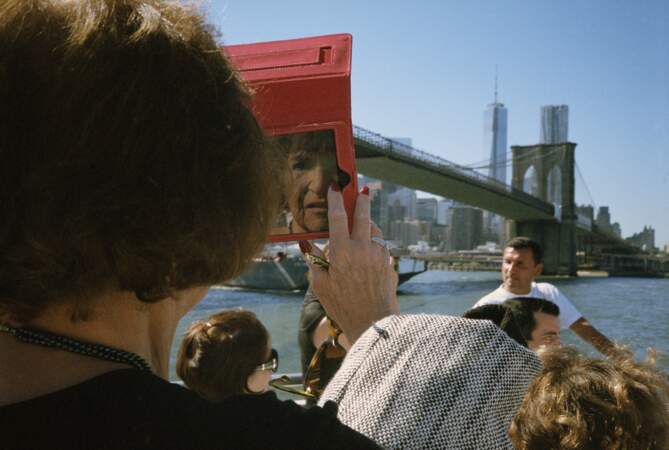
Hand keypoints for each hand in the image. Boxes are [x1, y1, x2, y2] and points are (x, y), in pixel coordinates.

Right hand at [303, 186, 398, 343]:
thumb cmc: (342, 306)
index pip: (338, 217)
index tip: (335, 188)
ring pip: (375, 230)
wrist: (373, 323)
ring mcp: (379, 255)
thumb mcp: (320, 285)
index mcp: (343, 251)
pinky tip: (370, 248)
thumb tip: (307, 245)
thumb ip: (314, 261)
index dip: (335, 200)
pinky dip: (375, 242)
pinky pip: (382, 246)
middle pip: (363, 215)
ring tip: (364, 222)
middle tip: (363, 190)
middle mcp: (363, 248)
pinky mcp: (389, 264)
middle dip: (362, 200)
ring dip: (369, 222)